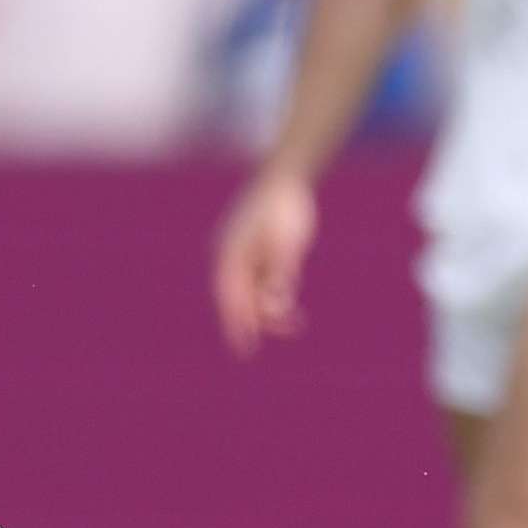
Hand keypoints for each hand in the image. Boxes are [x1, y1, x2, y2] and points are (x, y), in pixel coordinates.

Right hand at [212, 168, 319, 351]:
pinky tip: (294, 299)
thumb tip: (275, 308)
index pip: (230, 300)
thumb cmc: (283, 209)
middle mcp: (234, 259)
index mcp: (230, 257)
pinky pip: (265, 281)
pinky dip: (278, 293)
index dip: (237, 326)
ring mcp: (247, 255)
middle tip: (291, 330)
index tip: (245, 350)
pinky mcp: (261, 251)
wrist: (288, 176)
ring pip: (256, 292)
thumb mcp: (286, 245)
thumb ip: (280, 276)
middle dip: (263, 319)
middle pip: (243, 300)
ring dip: (273, 309)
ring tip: (298, 321)